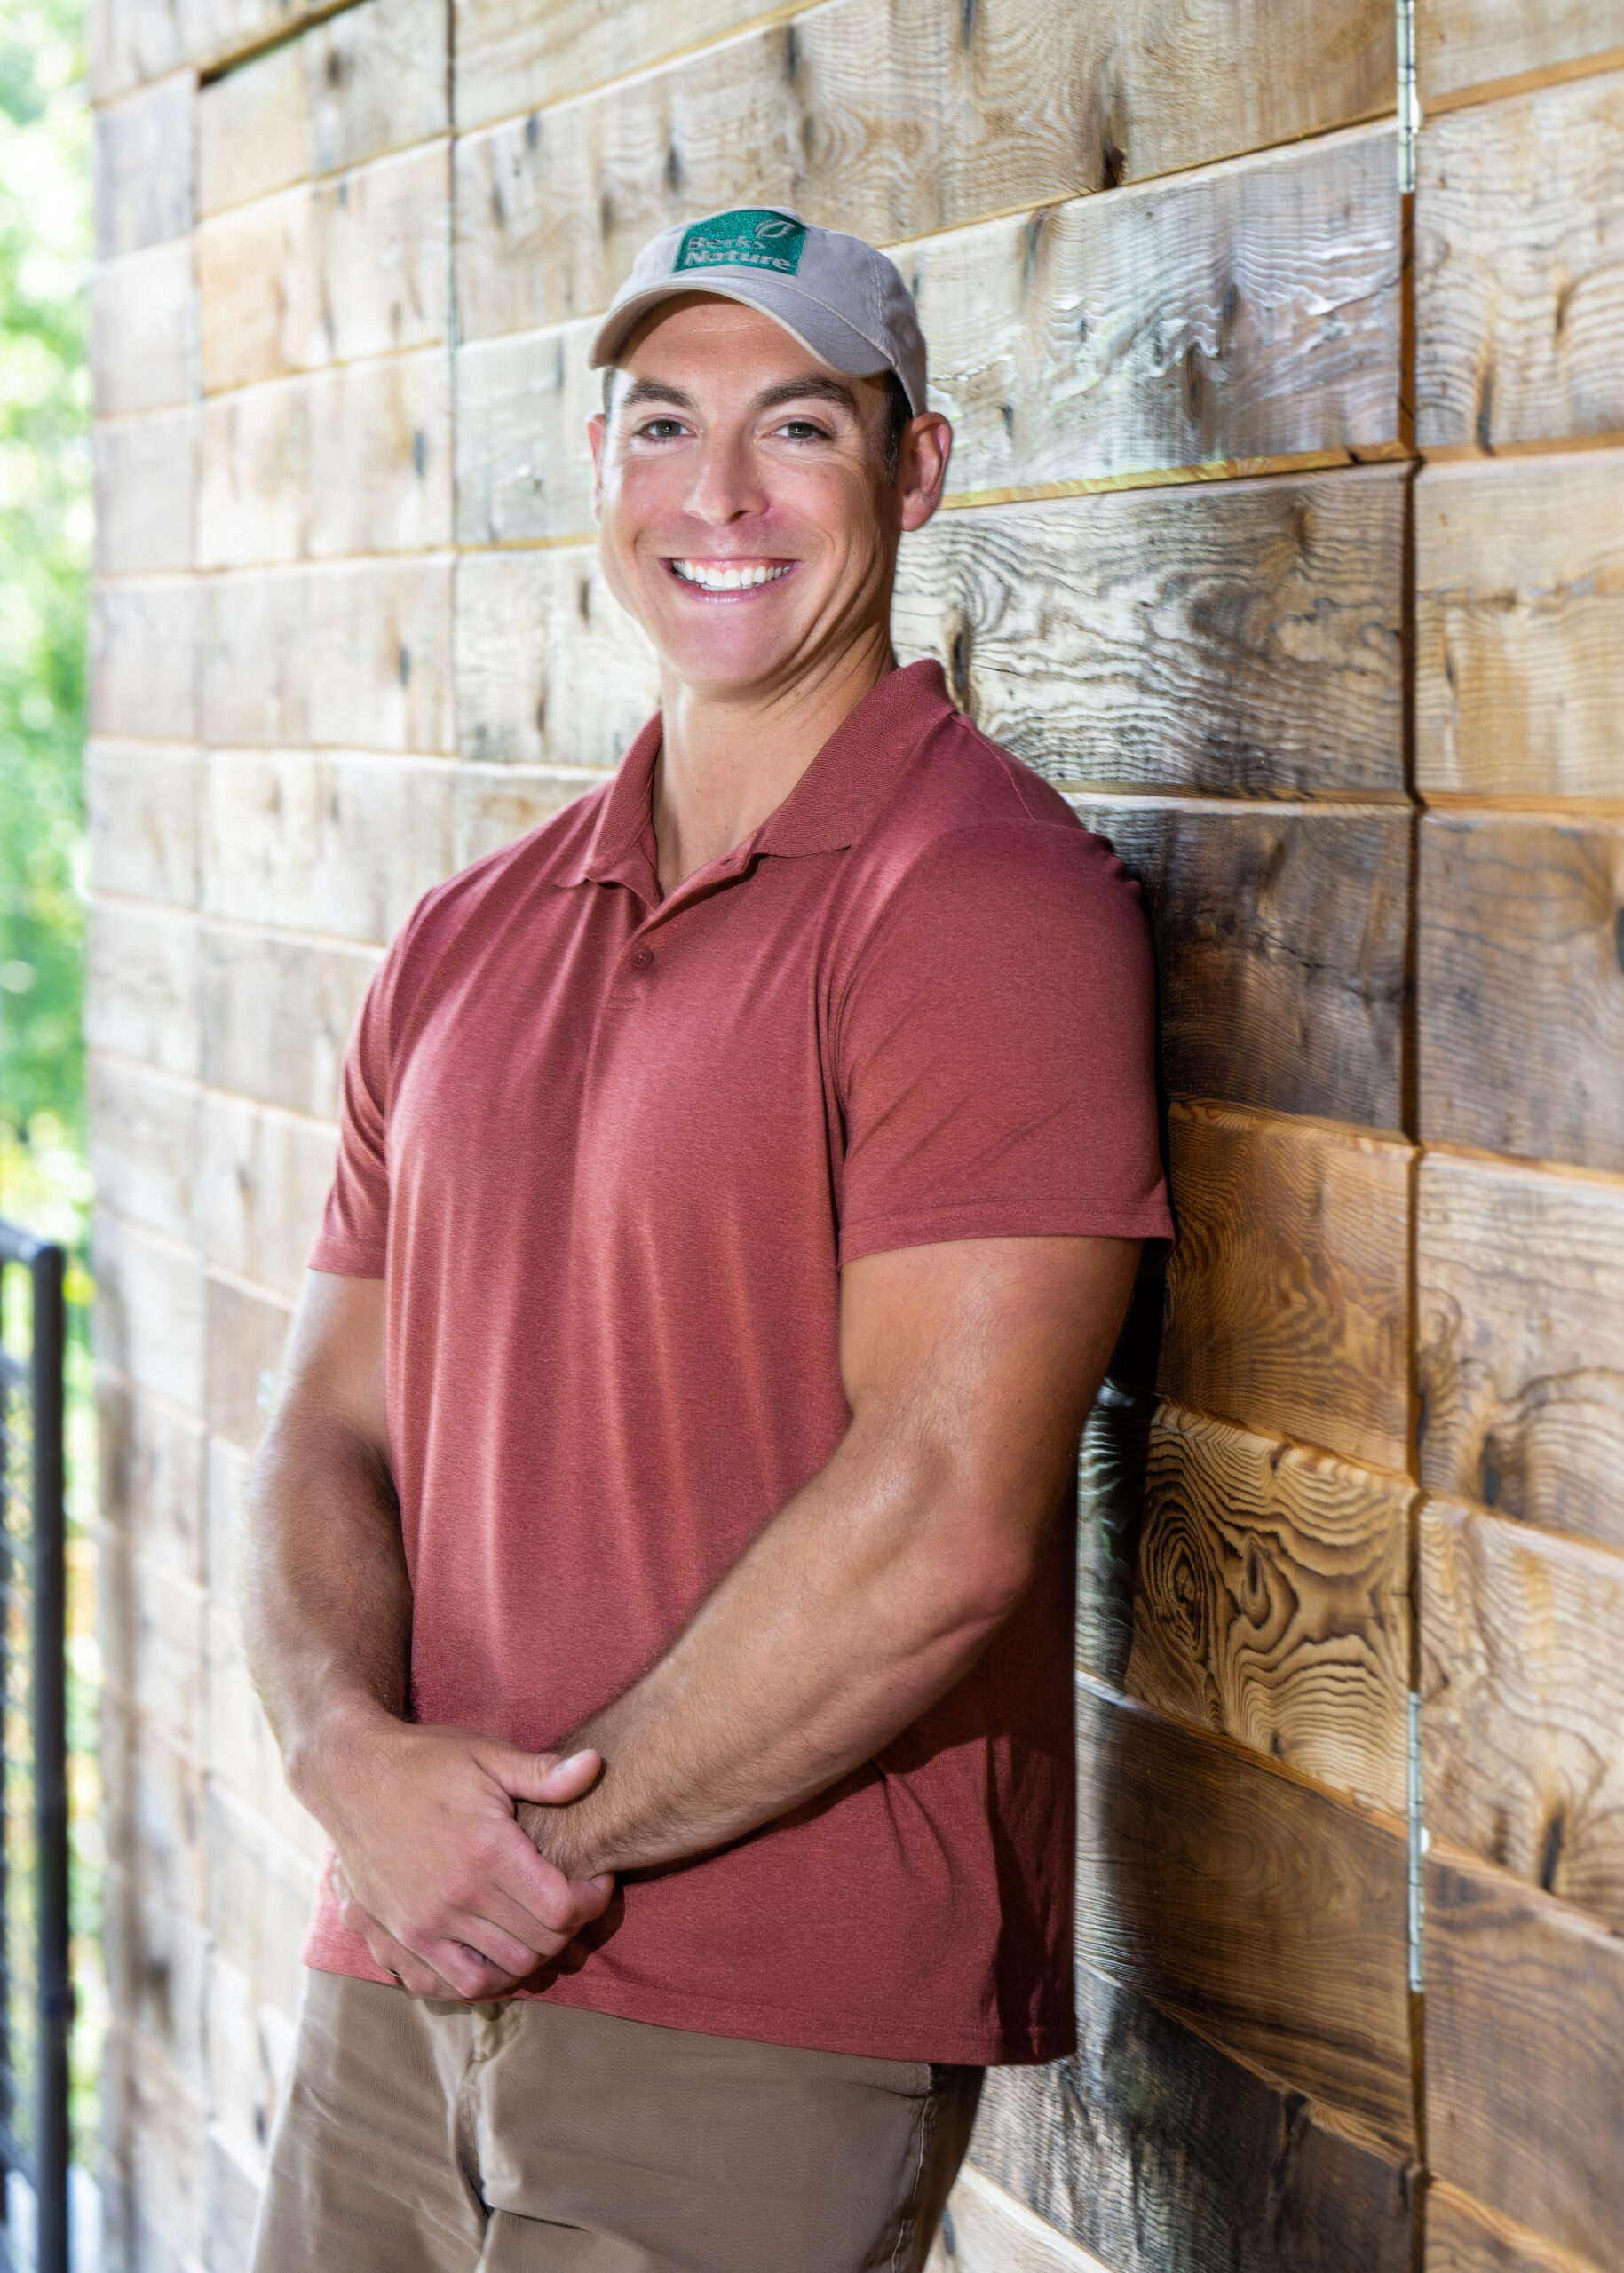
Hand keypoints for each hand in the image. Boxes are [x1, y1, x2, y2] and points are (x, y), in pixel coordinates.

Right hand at [307, 1709, 613, 1999]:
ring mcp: (423, 1924)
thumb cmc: (425, 1761)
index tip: (597, 1882)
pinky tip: (497, 1952)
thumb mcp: (486, 1755)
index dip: (592, 1901)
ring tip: (538, 1928)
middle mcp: (456, 1897)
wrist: (350, 1776)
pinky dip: (484, 1980)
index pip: (560, 1908)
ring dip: (531, 1959)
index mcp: (485, 1851)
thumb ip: (542, 1773)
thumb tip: (595, 1766)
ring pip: (501, 1974)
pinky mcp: (399, 1937)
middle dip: (569, 1929)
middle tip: (573, 1903)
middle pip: (537, 1946)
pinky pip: (452, 1985)